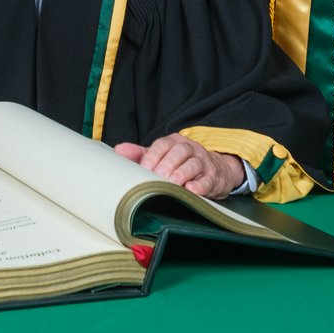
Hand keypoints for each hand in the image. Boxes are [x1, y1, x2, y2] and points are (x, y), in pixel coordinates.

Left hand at [114, 133, 244, 198]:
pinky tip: (192, 190)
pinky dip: (200, 185)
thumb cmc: (181, 163)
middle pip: (178, 153)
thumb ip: (140, 154)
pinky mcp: (213, 176)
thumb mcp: (161, 156)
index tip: (144, 169)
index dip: (152, 156)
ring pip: (193, 164)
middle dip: (167, 165)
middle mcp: (189, 149)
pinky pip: (208, 179)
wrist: (215, 169)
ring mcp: (203, 162)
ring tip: (172, 184)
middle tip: (157, 177)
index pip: (162, 145)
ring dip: (181, 174)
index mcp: (174, 142)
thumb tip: (118, 150)